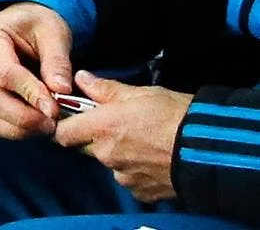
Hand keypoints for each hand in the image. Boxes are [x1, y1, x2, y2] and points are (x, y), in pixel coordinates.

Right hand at [0, 2, 74, 139]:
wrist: (22, 25)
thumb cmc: (37, 26)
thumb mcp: (53, 33)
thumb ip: (57, 61)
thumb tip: (61, 91)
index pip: (4, 72)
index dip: (30, 93)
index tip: (55, 109)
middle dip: (23, 117)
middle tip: (53, 123)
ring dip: (17, 128)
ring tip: (46, 126)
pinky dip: (9, 130)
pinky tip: (32, 126)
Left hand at [54, 72, 192, 203]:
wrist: (210, 150)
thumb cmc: (175, 115)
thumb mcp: (140, 93)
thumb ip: (105, 89)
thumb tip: (82, 79)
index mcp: (101, 128)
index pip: (63, 133)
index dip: (67, 126)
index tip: (76, 119)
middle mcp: (107, 155)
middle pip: (88, 148)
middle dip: (98, 138)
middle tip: (121, 127)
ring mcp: (124, 176)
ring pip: (111, 164)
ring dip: (120, 155)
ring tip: (145, 142)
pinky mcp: (142, 192)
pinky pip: (131, 180)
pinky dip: (138, 171)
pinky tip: (154, 159)